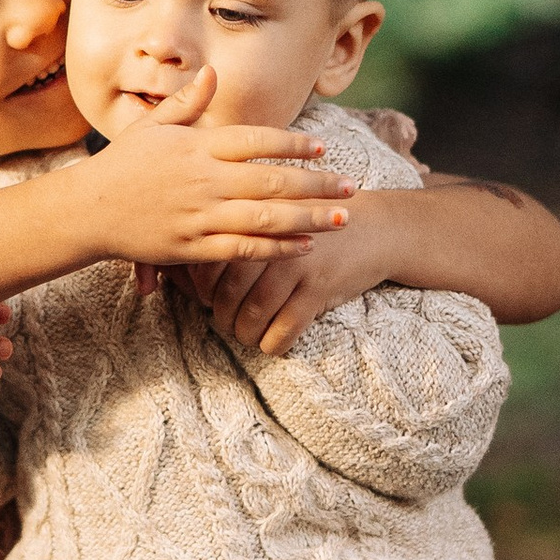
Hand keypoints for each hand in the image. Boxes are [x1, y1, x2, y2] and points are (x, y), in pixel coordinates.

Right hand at [78, 68, 354, 266]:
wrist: (87, 211)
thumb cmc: (121, 165)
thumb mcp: (152, 127)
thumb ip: (189, 103)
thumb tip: (213, 73)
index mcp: (196, 147)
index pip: (254, 142)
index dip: (291, 145)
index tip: (321, 149)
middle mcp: (203, 181)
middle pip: (271, 181)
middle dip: (316, 185)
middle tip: (350, 186)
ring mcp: (199, 216)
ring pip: (265, 218)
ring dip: (308, 218)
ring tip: (342, 218)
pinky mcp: (193, 249)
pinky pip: (243, 250)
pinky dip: (277, 248)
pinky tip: (304, 246)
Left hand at [188, 190, 404, 353]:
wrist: (375, 227)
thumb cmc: (313, 222)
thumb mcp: (275, 215)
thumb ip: (236, 232)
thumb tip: (184, 271)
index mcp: (253, 220)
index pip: (209, 264)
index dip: (202, 290)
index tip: (207, 298)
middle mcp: (270, 241)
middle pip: (226, 294)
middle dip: (222, 317)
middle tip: (226, 322)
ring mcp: (295, 265)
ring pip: (251, 317)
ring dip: (245, 334)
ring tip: (247, 333)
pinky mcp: (319, 289)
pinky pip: (283, 331)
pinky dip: (273, 344)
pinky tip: (274, 341)